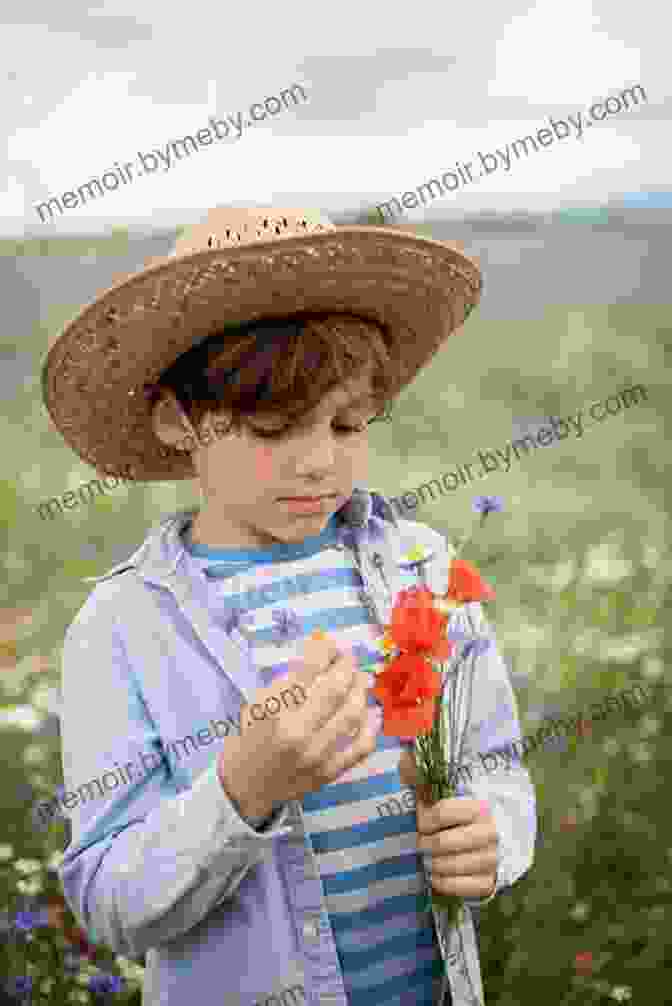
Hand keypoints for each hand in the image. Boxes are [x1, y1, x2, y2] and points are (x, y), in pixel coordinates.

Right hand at [218, 633, 377, 820]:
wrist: (245, 787)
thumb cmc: (250, 737)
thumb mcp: (258, 703)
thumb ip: (288, 681)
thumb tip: (321, 656)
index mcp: (276, 713)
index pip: (308, 671)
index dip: (324, 650)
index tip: (329, 642)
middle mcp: (299, 734)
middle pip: (335, 690)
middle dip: (346, 666)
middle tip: (349, 657)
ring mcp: (318, 756)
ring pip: (353, 715)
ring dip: (361, 690)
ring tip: (361, 678)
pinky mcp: (330, 773)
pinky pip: (361, 747)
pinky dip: (371, 726)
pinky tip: (370, 711)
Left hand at [398, 749, 498, 898]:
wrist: (490, 839)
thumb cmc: (457, 812)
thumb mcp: (442, 790)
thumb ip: (423, 775)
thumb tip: (404, 759)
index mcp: (479, 806)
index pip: (440, 812)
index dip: (423, 818)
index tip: (420, 820)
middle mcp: (490, 833)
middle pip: (442, 843)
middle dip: (423, 844)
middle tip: (418, 842)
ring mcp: (492, 859)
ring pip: (449, 866)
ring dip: (430, 864)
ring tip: (424, 858)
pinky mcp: (490, 883)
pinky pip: (460, 888)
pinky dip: (442, 882)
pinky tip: (434, 875)